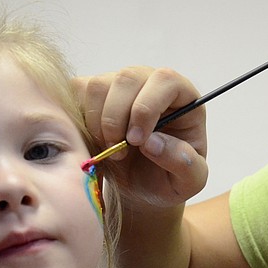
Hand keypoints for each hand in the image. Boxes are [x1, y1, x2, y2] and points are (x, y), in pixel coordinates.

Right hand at [73, 66, 207, 206]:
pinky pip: (78, 92)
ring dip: (97, 123)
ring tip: (111, 151)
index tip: (138, 141)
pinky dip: (80, 121)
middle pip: (127, 78)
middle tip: (120, 153)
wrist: (143, 189)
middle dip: (116, 119)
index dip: (147, 107)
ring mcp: (122, 85)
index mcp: (183, 98)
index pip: (165, 80)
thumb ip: (184, 163)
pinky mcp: (95, 94)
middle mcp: (151, 83)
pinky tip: (96, 142)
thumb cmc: (170, 180)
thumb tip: (154, 142)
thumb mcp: (190, 181)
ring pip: (98, 85)